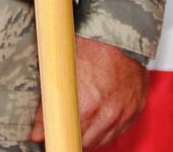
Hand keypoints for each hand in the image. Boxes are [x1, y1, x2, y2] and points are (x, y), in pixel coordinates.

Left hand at [29, 37, 148, 146]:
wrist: (121, 31)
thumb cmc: (91, 44)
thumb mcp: (61, 70)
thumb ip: (48, 104)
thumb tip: (37, 130)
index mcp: (88, 107)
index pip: (64, 137)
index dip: (52, 134)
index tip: (45, 133)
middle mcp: (109, 114)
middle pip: (83, 142)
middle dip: (70, 134)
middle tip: (62, 122)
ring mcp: (124, 113)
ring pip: (101, 140)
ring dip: (89, 133)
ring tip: (80, 117)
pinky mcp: (136, 109)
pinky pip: (118, 130)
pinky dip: (108, 127)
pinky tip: (99, 115)